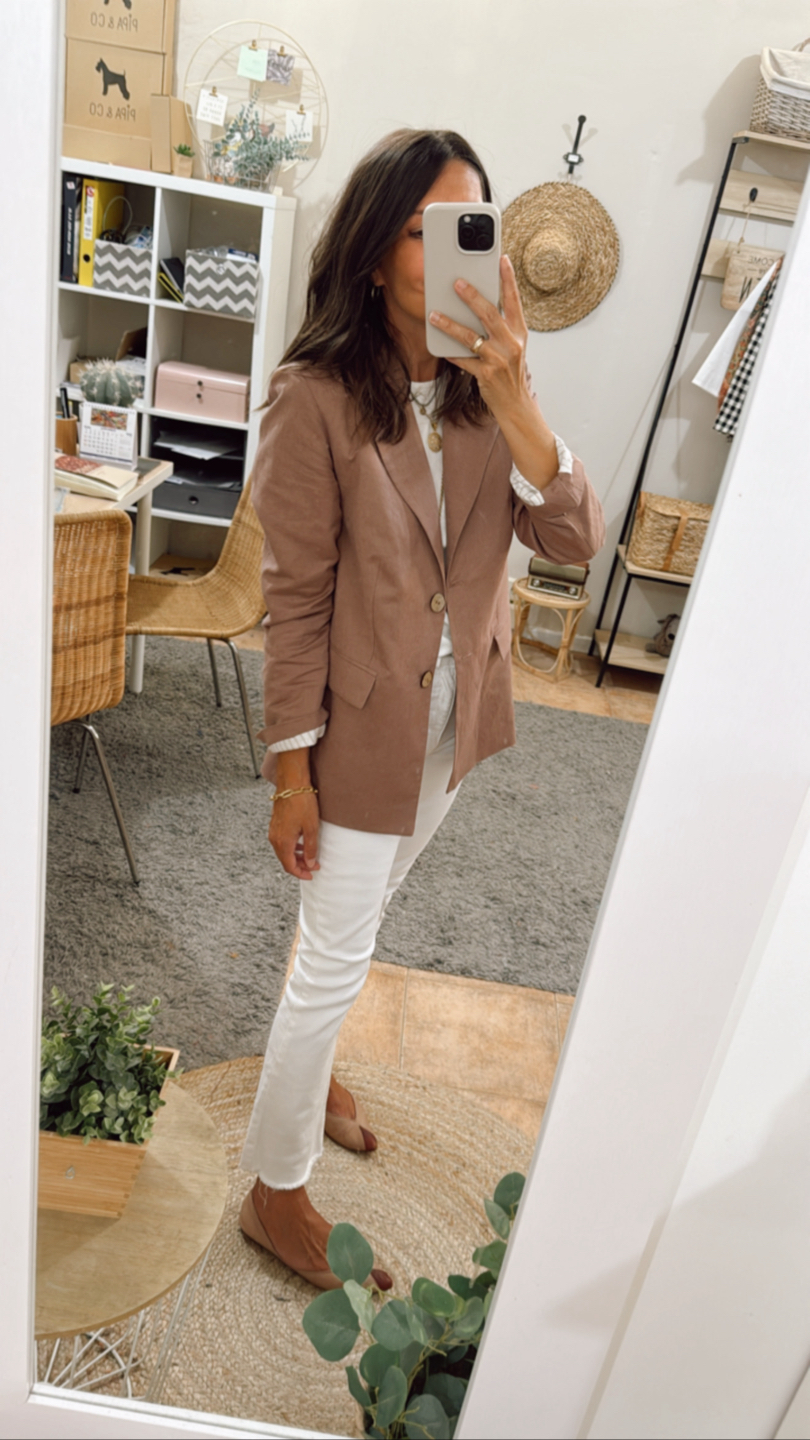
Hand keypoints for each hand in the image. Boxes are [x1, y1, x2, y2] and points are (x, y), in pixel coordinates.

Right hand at [269, 791, 320, 879]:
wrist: (292, 783)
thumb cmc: (302, 803)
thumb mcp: (311, 828)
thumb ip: (310, 848)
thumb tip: (310, 864)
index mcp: (283, 842)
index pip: (290, 866)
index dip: (301, 873)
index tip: (311, 875)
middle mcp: (275, 838)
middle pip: (285, 860)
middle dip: (300, 866)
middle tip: (314, 867)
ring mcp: (273, 831)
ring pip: (283, 851)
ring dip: (296, 856)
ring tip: (310, 857)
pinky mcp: (275, 824)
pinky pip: (282, 842)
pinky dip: (292, 847)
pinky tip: (302, 844)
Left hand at [428, 255, 529, 421]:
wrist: (515, 404)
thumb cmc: (511, 371)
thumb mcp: (513, 346)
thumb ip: (500, 326)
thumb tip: (479, 304)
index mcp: (519, 333)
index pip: (514, 301)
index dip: (508, 279)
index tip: (502, 259)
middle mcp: (511, 344)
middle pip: (489, 314)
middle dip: (472, 297)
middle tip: (456, 282)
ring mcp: (498, 360)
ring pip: (470, 337)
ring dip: (450, 325)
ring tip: (434, 315)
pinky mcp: (485, 375)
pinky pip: (462, 360)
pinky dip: (450, 352)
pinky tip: (439, 345)